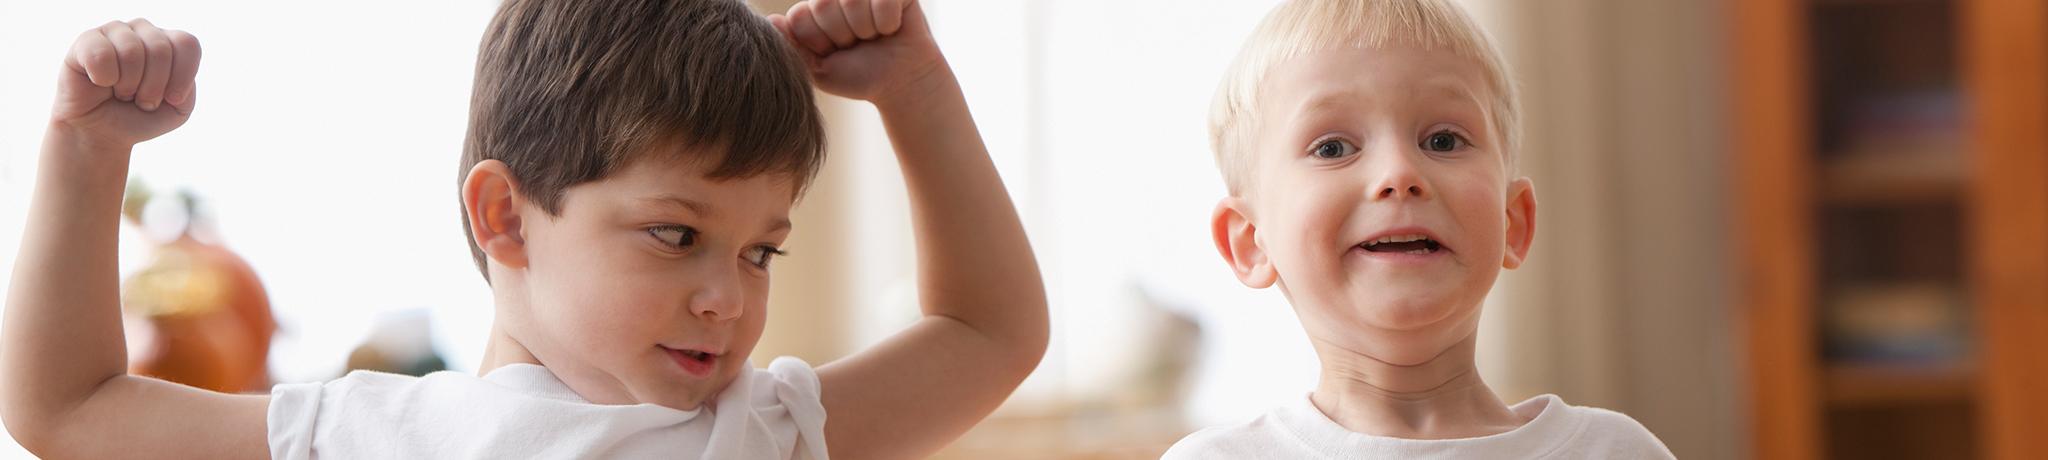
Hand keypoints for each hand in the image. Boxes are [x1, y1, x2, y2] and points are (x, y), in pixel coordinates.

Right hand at [52, 19, 200, 146]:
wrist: (101, 132)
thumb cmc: (140, 115)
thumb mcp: (178, 109)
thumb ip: (187, 85)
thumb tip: (169, 65)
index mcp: (170, 42)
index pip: (187, 44)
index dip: (182, 77)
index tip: (172, 99)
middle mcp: (143, 30)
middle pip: (161, 49)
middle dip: (153, 87)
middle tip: (141, 100)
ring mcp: (114, 32)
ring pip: (131, 52)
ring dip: (129, 85)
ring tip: (122, 93)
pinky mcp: (86, 41)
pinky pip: (101, 55)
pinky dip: (104, 78)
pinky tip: (100, 82)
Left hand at [768, 0, 945, 106]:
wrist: (902, 84)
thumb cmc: (860, 77)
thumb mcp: (818, 71)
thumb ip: (792, 48)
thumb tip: (771, 21)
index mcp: (815, 10)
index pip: (800, 16)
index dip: (819, 42)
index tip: (834, 53)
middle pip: (824, 5)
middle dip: (843, 35)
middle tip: (857, 45)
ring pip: (853, 1)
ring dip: (867, 30)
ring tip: (874, 37)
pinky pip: (883, 1)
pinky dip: (888, 23)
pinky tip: (892, 29)